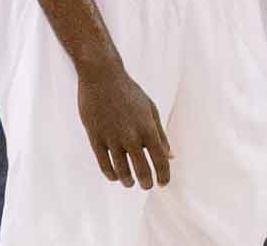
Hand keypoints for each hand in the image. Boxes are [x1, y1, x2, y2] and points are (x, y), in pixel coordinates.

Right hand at [75, 57, 171, 188]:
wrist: (102, 78)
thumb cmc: (130, 94)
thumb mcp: (150, 110)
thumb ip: (160, 134)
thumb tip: (171, 156)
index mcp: (148, 127)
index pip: (160, 158)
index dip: (163, 174)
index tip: (163, 183)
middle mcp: (131, 136)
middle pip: (141, 168)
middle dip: (146, 182)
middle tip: (147, 186)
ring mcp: (112, 138)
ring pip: (121, 170)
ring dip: (128, 180)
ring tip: (131, 183)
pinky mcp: (95, 138)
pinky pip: (104, 164)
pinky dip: (111, 174)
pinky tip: (116, 177)